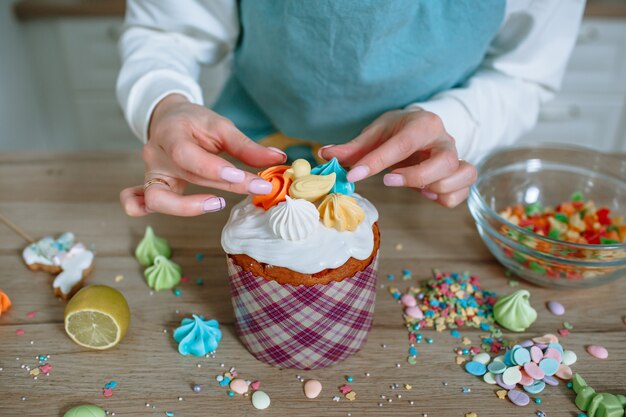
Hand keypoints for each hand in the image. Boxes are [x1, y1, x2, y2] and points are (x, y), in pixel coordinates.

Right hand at [120, 94, 286, 215]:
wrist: (168, 119)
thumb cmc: (195, 123)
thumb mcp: (221, 126)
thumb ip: (248, 146)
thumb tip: (279, 159)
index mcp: (171, 133)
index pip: (189, 156)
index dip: (216, 170)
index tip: (246, 178)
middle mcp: (156, 155)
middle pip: (187, 178)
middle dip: (225, 187)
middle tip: (255, 188)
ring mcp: (149, 174)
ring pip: (156, 199)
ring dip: (187, 207)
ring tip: (217, 202)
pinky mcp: (149, 187)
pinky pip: (135, 203)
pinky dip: (143, 210)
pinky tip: (178, 211)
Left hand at [320, 109, 476, 207]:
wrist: (422, 128)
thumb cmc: (397, 131)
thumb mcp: (374, 134)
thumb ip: (352, 148)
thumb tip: (324, 154)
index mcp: (423, 124)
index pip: (403, 144)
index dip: (378, 161)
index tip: (355, 175)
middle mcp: (445, 139)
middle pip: (445, 161)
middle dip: (416, 177)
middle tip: (389, 180)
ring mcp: (456, 157)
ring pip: (461, 175)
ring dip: (435, 187)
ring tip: (413, 187)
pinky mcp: (460, 175)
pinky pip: (462, 193)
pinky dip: (446, 198)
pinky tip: (427, 193)